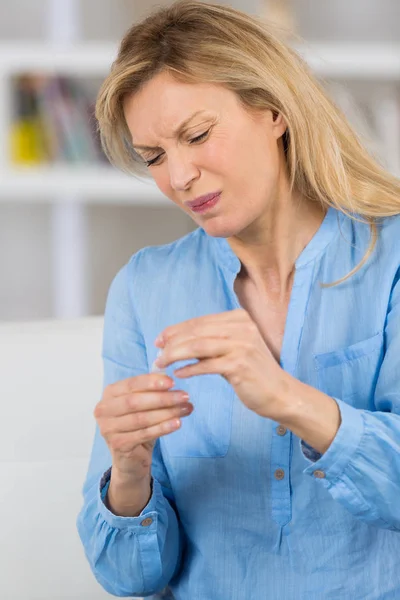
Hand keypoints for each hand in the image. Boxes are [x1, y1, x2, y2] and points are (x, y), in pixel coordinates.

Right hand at [94, 373, 193, 479]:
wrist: (131, 457)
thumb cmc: (138, 424)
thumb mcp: (143, 404)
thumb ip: (152, 390)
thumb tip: (169, 378)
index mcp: (109, 393)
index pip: (131, 384)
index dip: (152, 382)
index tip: (173, 382)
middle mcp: (104, 410)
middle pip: (135, 401)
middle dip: (163, 398)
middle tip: (184, 396)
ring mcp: (108, 428)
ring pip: (141, 418)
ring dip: (167, 413)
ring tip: (186, 409)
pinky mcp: (118, 445)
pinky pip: (144, 434)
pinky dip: (162, 428)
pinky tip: (177, 423)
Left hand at [154, 309, 289, 418]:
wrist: (280, 393)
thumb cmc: (253, 372)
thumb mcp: (233, 349)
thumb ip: (210, 341)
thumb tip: (175, 341)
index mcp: (239, 318)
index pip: (199, 321)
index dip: (176, 330)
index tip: (159, 339)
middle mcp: (242, 327)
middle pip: (196, 331)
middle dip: (172, 342)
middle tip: (156, 352)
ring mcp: (242, 344)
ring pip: (198, 346)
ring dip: (175, 355)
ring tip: (161, 363)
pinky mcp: (240, 364)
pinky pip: (206, 365)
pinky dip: (190, 369)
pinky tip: (179, 374)